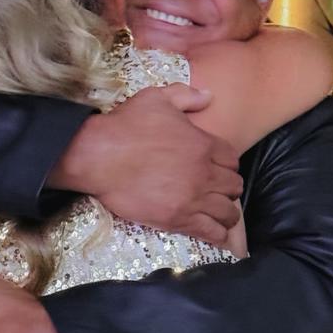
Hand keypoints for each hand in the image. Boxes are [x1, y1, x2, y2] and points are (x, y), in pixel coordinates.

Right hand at [50, 85, 241, 245]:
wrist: (99, 156)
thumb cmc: (125, 125)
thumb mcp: (157, 98)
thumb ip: (186, 96)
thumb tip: (209, 96)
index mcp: (203, 144)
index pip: (232, 159)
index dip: (228, 165)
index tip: (220, 170)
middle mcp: (204, 172)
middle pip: (233, 186)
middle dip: (229, 189)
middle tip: (219, 193)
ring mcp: (193, 197)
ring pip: (227, 211)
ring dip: (227, 213)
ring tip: (223, 217)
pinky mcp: (178, 218)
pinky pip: (210, 231)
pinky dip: (218, 234)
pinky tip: (219, 236)